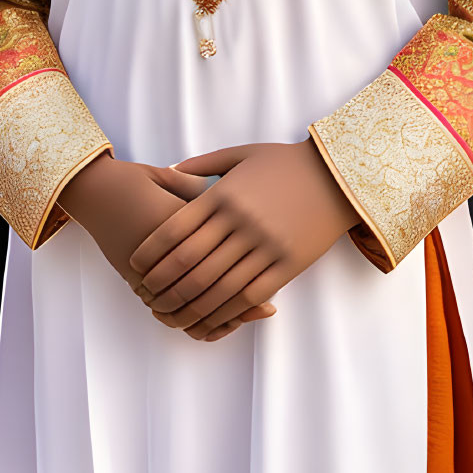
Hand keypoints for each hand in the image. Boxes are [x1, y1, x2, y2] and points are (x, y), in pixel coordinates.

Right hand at [58, 153, 275, 341]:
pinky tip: (213, 323)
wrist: (93, 193)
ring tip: (242, 315)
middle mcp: (166, 252)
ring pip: (190, 306)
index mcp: (178, 221)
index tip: (271, 266)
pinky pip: (169, 312)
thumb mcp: (170, 176)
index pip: (219, 246)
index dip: (248, 261)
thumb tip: (229, 198)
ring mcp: (150, 270)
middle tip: (265, 302)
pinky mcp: (137, 281)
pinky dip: (191, 322)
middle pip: (208, 283)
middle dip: (239, 296)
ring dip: (217, 316)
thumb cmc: (134, 180)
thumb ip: (198, 187)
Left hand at [128, 139, 359, 336]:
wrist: (337, 176)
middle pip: (191, 262)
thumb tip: (168, 171)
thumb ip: (203, 164)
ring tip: (171, 315)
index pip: (176, 229)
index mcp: (225, 194)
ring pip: (217, 285)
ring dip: (189, 306)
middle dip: (163, 285)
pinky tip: (209, 318)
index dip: (152, 252)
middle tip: (146, 297)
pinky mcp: (286, 264)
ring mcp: (265, 245)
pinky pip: (249, 295)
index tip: (136, 266)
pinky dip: (225, 311)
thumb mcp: (241, 154)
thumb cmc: (286, 163)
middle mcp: (241, 221)